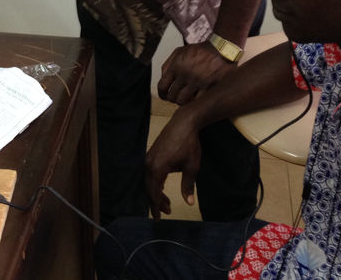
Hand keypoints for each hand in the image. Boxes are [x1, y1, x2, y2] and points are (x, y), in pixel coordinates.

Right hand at [145, 104, 201, 219]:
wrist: (184, 122)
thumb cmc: (189, 144)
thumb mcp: (192, 166)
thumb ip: (188, 185)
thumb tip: (189, 203)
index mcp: (157, 168)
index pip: (153, 193)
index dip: (156, 207)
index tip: (159, 218)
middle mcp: (149, 163)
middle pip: (148, 188)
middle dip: (155, 202)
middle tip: (166, 212)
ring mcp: (148, 157)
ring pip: (148, 181)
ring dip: (156, 192)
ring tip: (167, 203)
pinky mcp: (151, 154)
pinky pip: (149, 173)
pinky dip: (154, 183)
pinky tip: (162, 187)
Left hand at [158, 42, 236, 104]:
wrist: (221, 48)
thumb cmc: (200, 50)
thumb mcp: (179, 51)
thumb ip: (168, 64)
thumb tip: (162, 78)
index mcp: (175, 66)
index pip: (162, 86)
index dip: (162, 94)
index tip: (164, 96)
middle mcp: (184, 75)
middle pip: (172, 96)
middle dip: (172, 98)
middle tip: (176, 98)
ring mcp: (196, 82)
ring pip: (182, 101)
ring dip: (182, 102)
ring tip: (186, 99)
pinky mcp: (208, 86)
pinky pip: (197, 101)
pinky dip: (195, 102)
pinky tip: (196, 99)